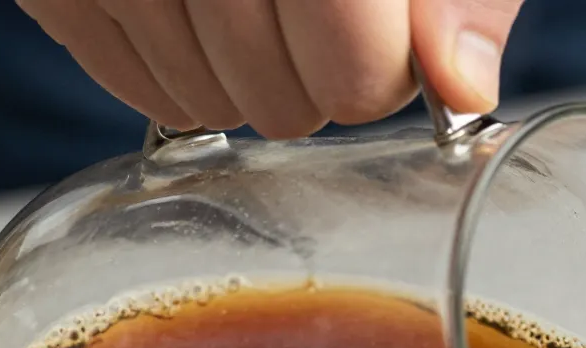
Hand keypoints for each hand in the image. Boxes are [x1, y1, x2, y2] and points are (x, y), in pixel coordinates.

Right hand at [17, 0, 524, 138]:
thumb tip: (460, 86)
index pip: (355, 68)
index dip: (380, 71)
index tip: (382, 37)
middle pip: (279, 100)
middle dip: (314, 83)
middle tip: (318, 20)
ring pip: (200, 101)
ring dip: (242, 80)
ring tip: (257, 8)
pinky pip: (125, 77)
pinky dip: (171, 72)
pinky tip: (198, 16)